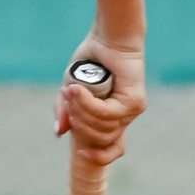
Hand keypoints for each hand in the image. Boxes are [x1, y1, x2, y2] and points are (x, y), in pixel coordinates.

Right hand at [54, 37, 146, 164]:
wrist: (107, 38)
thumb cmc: (90, 61)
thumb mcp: (71, 90)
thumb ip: (66, 112)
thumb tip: (60, 134)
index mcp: (112, 118)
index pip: (114, 149)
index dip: (100, 157)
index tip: (83, 153)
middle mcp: (125, 117)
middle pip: (100, 139)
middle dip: (79, 123)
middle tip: (68, 99)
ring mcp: (132, 110)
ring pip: (102, 127)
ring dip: (81, 110)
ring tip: (71, 90)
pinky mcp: (134, 101)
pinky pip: (107, 113)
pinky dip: (89, 103)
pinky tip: (77, 90)